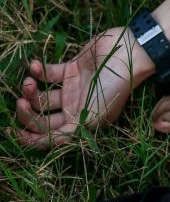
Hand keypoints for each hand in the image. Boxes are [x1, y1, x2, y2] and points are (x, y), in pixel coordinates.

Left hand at [5, 27, 149, 150]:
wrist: (127, 55)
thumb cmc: (113, 88)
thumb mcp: (92, 117)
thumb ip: (67, 134)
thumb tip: (42, 147)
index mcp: (81, 124)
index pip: (49, 136)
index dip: (29, 137)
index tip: (11, 130)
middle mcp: (74, 109)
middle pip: (41, 118)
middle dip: (27, 113)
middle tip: (20, 103)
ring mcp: (71, 89)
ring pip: (41, 96)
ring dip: (30, 91)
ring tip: (29, 82)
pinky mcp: (70, 69)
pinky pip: (47, 74)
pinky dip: (37, 71)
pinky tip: (35, 65)